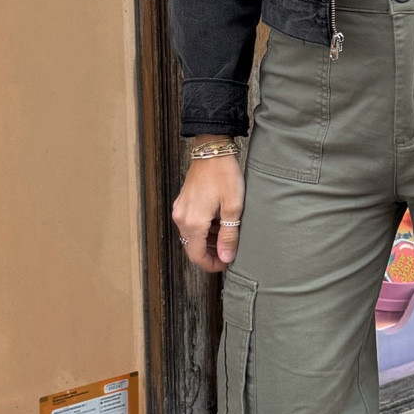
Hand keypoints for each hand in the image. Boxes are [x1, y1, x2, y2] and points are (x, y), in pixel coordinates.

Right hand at [172, 155, 243, 270]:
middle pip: (193, 247)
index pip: (196, 256)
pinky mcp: (183, 202)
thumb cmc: (224, 175)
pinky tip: (218, 221)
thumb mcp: (233, 207)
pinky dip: (203, 228)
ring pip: (192, 236)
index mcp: (193, 223)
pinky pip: (190, 223)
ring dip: (208, 240)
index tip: (226, 264)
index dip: (212, 265)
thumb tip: (226, 258)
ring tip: (228, 234)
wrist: (212, 149)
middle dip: (211, 253)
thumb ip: (229, 236)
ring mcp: (180, 209)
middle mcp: (181, 218)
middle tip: (230, 249)